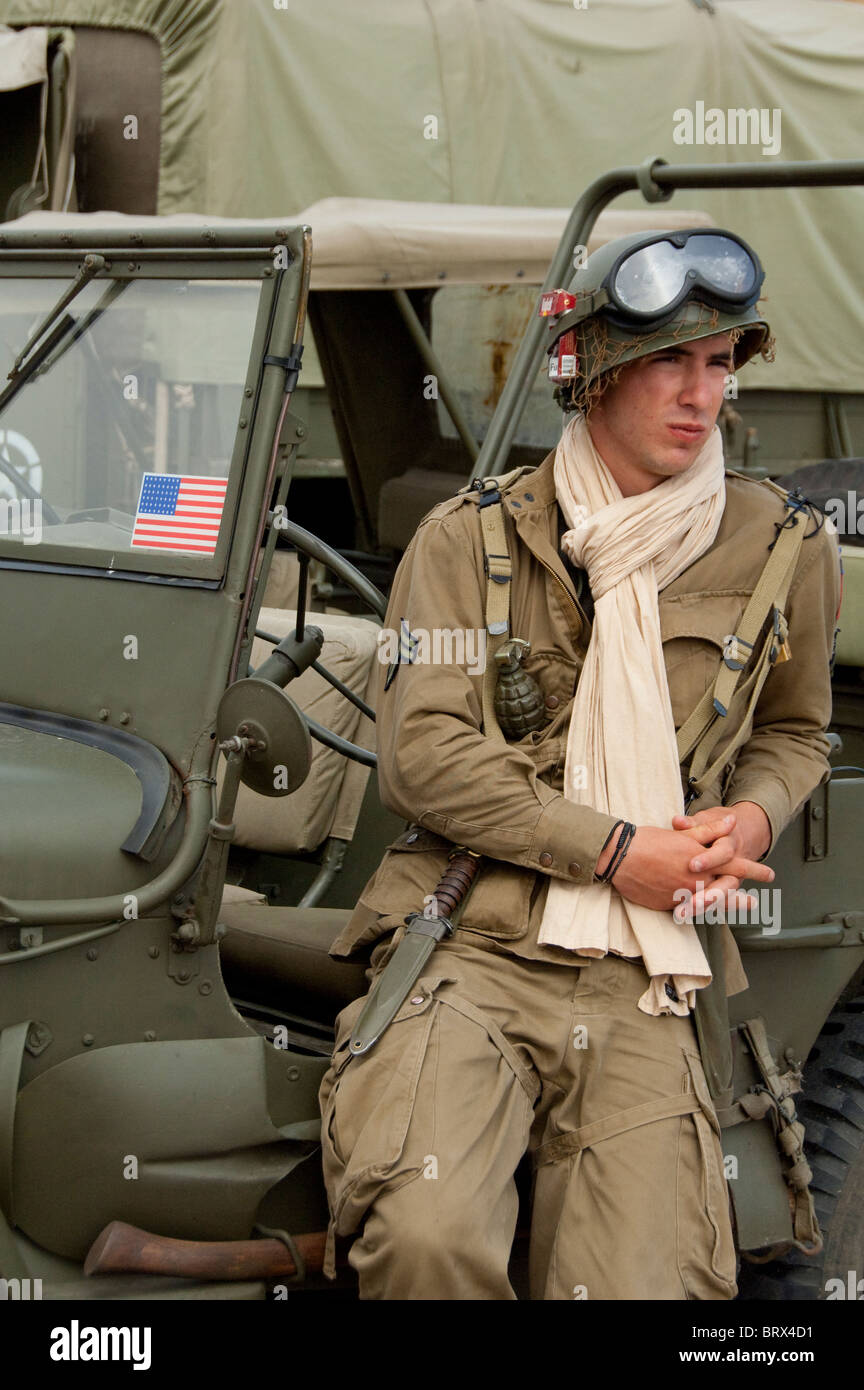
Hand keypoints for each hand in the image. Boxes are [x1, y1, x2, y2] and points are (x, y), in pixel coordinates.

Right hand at [597, 816, 772, 912]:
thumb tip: (731, 823)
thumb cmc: (649, 841)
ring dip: (727, 904)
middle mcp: (696, 881)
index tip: (769, 874)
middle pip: (726, 890)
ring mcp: (682, 896)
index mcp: (701, 860)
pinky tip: (702, 908)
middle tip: (756, 902)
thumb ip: (709, 831)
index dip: (754, 869)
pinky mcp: (668, 904)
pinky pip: (688, 909)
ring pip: (710, 903)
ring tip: (740, 906)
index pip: (735, 864)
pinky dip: (699, 908)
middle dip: (742, 896)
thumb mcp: (682, 833)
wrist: (620, 858)